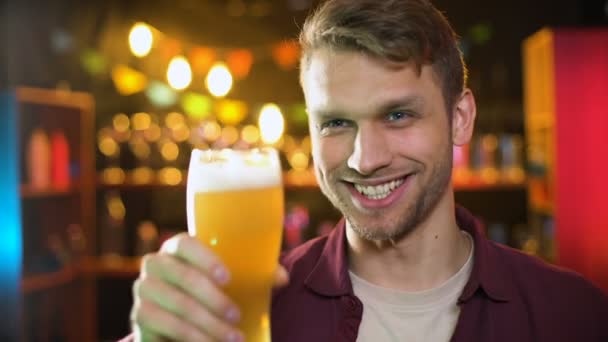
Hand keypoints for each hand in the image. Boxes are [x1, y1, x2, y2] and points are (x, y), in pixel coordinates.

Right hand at [130, 233, 288, 341]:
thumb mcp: (232, 281)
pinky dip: (191, 337)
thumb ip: (256, 274)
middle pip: (182, 277)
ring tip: (233, 338)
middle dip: (214, 300)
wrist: (177, 319)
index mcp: (176, 248)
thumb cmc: (210, 291)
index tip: (228, 278)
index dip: (205, 258)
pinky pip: (164, 326)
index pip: (184, 243)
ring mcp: (143, 290)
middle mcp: (155, 264)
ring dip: (208, 324)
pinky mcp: (139, 316)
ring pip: (177, 305)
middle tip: (238, 316)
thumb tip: (282, 278)